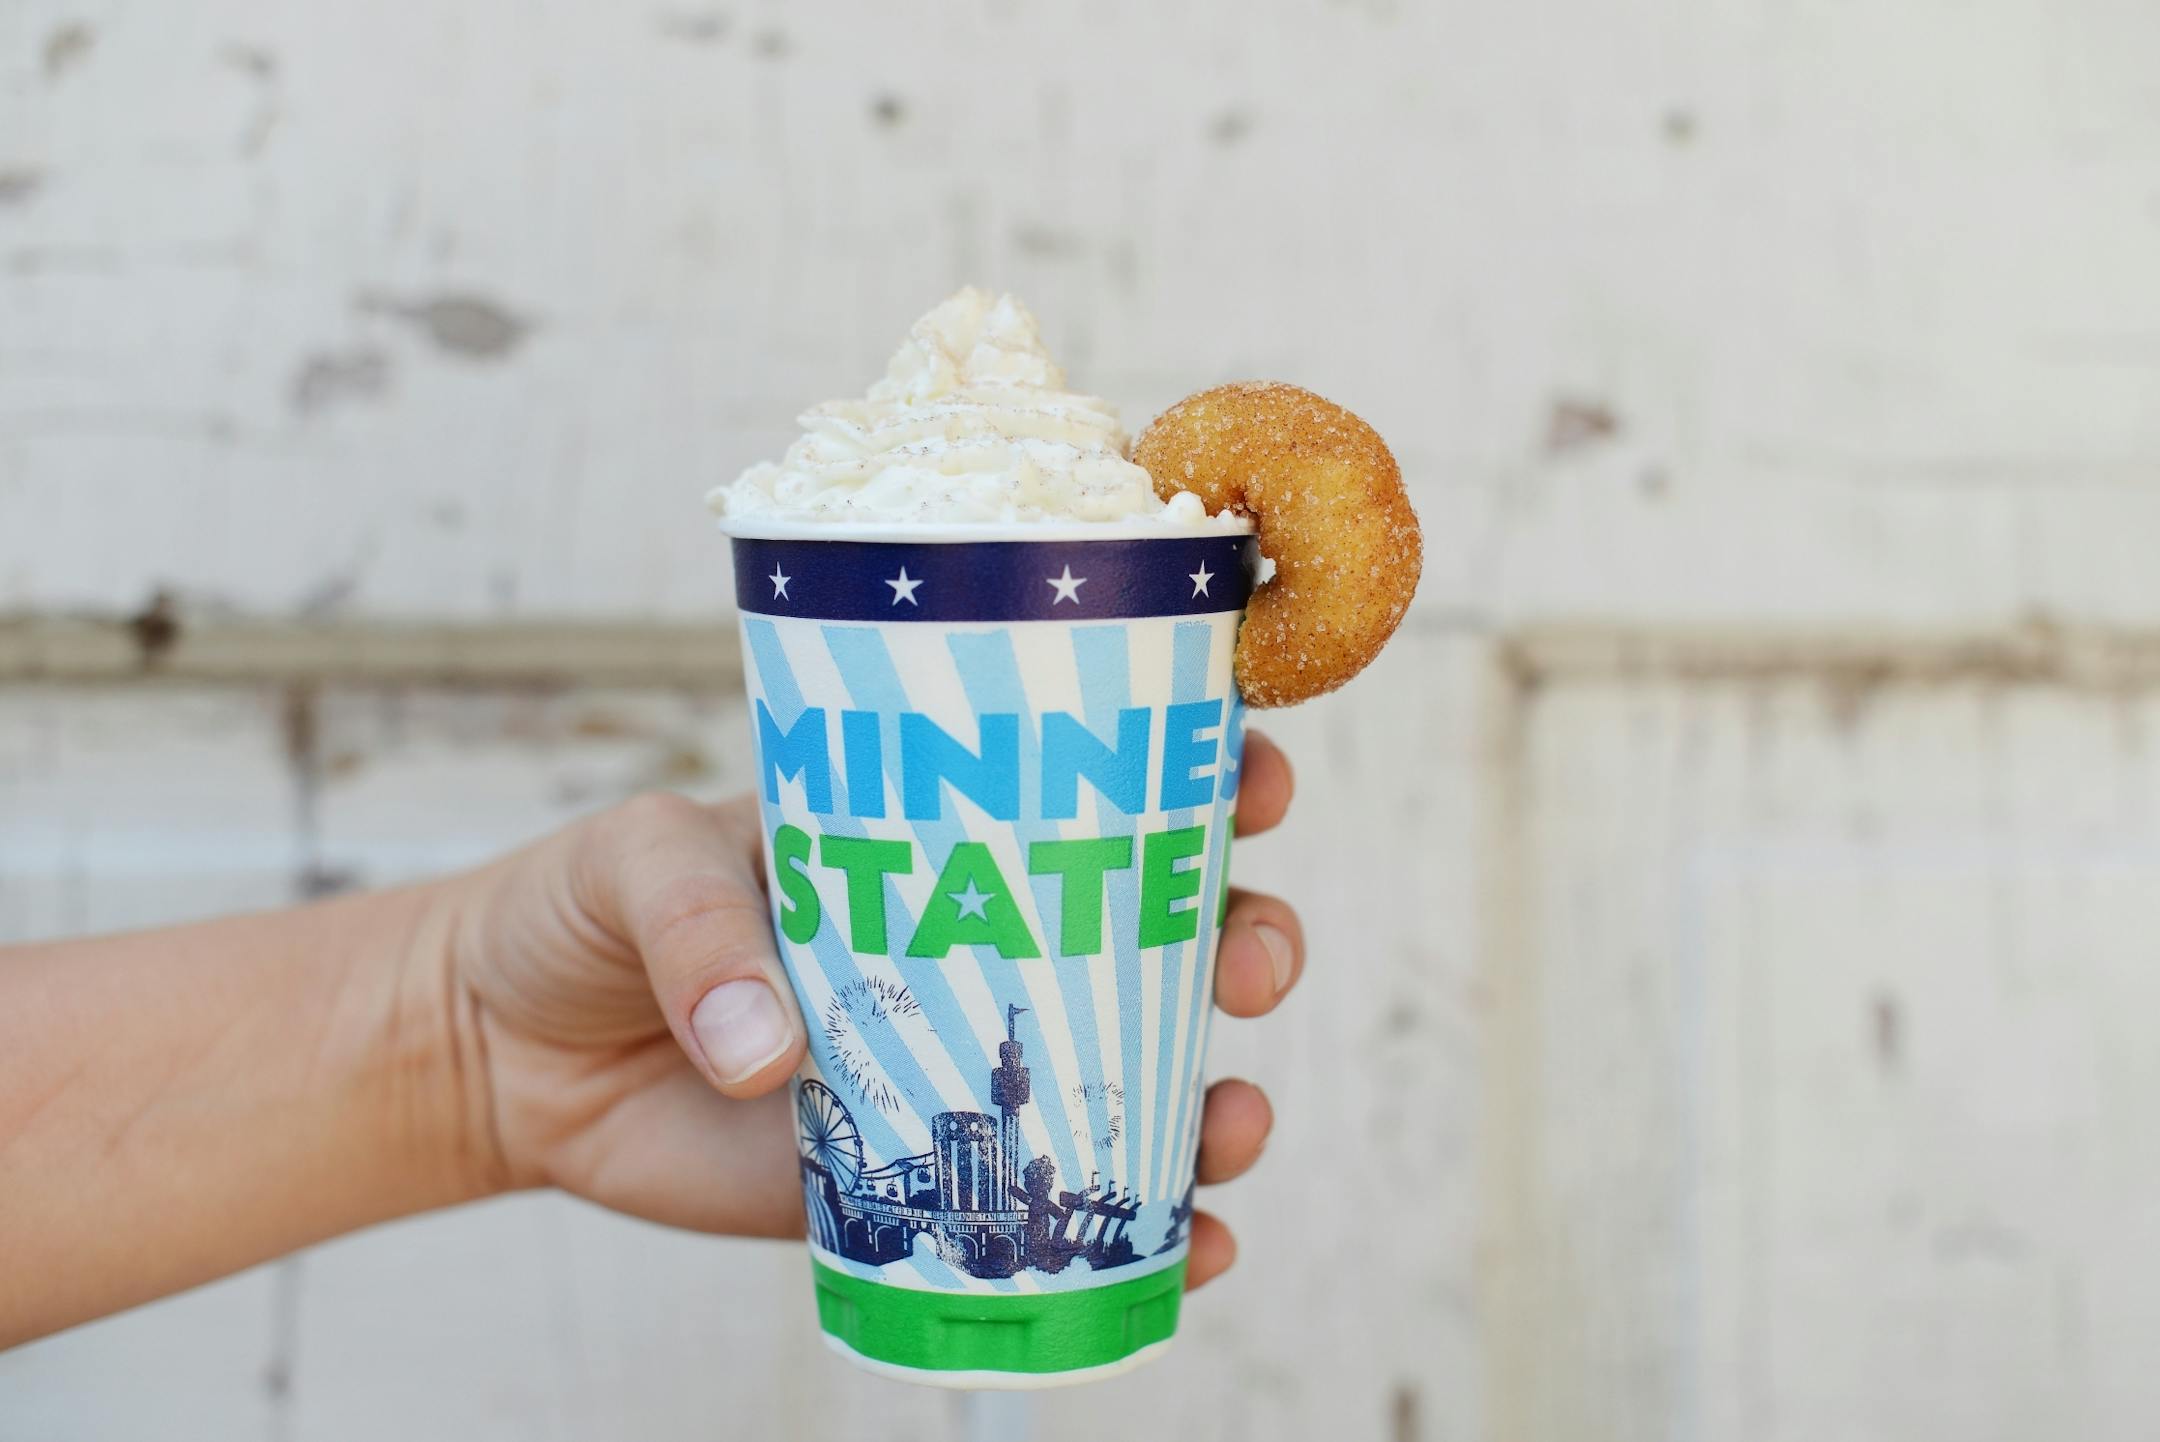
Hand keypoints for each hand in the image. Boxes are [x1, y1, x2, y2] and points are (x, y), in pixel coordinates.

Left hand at [441, 735, 1303, 1288]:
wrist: (503, 1052)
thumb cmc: (580, 913)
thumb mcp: (637, 864)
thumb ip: (701, 932)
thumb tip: (778, 1055)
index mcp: (930, 836)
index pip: (1090, 791)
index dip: (1195, 778)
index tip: (1249, 779)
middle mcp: (972, 944)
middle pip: (1153, 939)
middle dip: (1242, 942)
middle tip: (1250, 962)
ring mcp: (951, 1068)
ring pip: (1129, 1079)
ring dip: (1215, 1098)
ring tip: (1232, 1123)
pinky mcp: (914, 1181)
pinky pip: (1047, 1210)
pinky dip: (1139, 1234)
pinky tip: (1190, 1248)